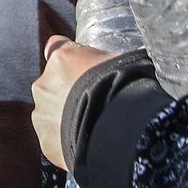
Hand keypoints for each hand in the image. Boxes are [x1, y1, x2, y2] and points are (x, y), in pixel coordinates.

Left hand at [33, 38, 115, 169]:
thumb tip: (146, 47)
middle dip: (67, 90)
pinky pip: (53, 138)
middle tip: (92, 100)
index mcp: (61, 59)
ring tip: (90, 125)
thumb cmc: (121, 90)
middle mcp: (44, 84)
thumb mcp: (126, 64)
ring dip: (63, 116)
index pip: (56, 46)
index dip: (70, 56)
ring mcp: (41, 114)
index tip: (79, 64)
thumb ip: (125, 58)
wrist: (113, 130)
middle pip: (52, 83)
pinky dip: (65, 140)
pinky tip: (85, 142)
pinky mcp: (45, 140)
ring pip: (49, 112)